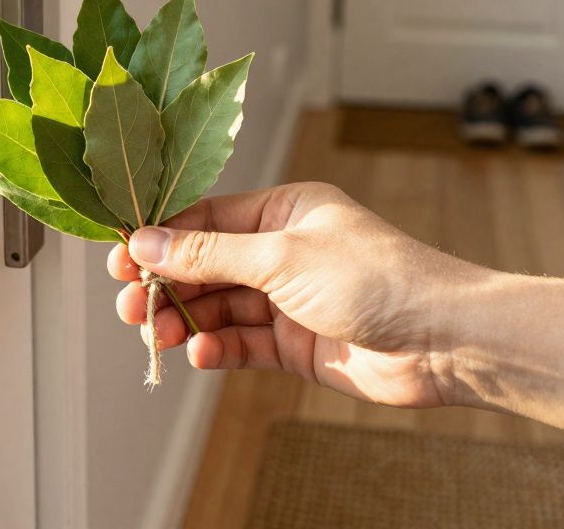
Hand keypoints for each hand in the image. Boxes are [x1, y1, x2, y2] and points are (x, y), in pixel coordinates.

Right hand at [107, 182, 483, 407]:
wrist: (442, 340)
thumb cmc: (377, 278)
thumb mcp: (282, 256)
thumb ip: (210, 254)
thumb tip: (148, 243)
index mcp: (286, 210)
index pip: (208, 218)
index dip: (162, 238)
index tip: (122, 258)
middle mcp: (285, 250)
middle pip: (207, 265)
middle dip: (167, 284)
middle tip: (130, 305)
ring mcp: (290, 298)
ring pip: (221, 307)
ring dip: (187, 319)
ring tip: (157, 334)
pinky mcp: (297, 342)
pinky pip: (244, 343)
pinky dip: (219, 348)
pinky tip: (200, 353)